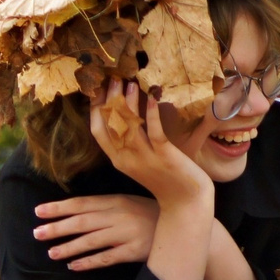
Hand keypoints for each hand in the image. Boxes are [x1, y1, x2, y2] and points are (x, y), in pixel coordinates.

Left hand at [33, 194, 156, 269]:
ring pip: (92, 241)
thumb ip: (106, 206)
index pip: (82, 203)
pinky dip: (89, 262)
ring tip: (51, 253)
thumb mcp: (130, 202)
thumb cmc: (151, 214)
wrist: (183, 226)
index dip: (59, 207)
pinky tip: (74, 266)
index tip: (38, 211)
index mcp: (117, 201)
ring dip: (69, 247)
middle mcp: (120, 215)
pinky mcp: (134, 251)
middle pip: (83, 221)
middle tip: (37, 233)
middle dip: (58, 227)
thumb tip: (76, 211)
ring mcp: (127, 233)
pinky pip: (107, 258)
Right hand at [88, 82, 212, 213]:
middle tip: (111, 78)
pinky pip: (155, 132)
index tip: (96, 89)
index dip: (95, 109)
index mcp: (118, 159)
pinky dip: (152, 115)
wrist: (185, 201)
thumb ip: (132, 143)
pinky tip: (152, 98)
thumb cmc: (165, 179)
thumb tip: (128, 115)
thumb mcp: (141, 161)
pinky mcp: (164, 156)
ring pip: (129, 126)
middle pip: (109, 125)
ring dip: (128, 102)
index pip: (97, 131)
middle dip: (108, 100)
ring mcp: (144, 157)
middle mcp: (126, 158)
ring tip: (129, 82)